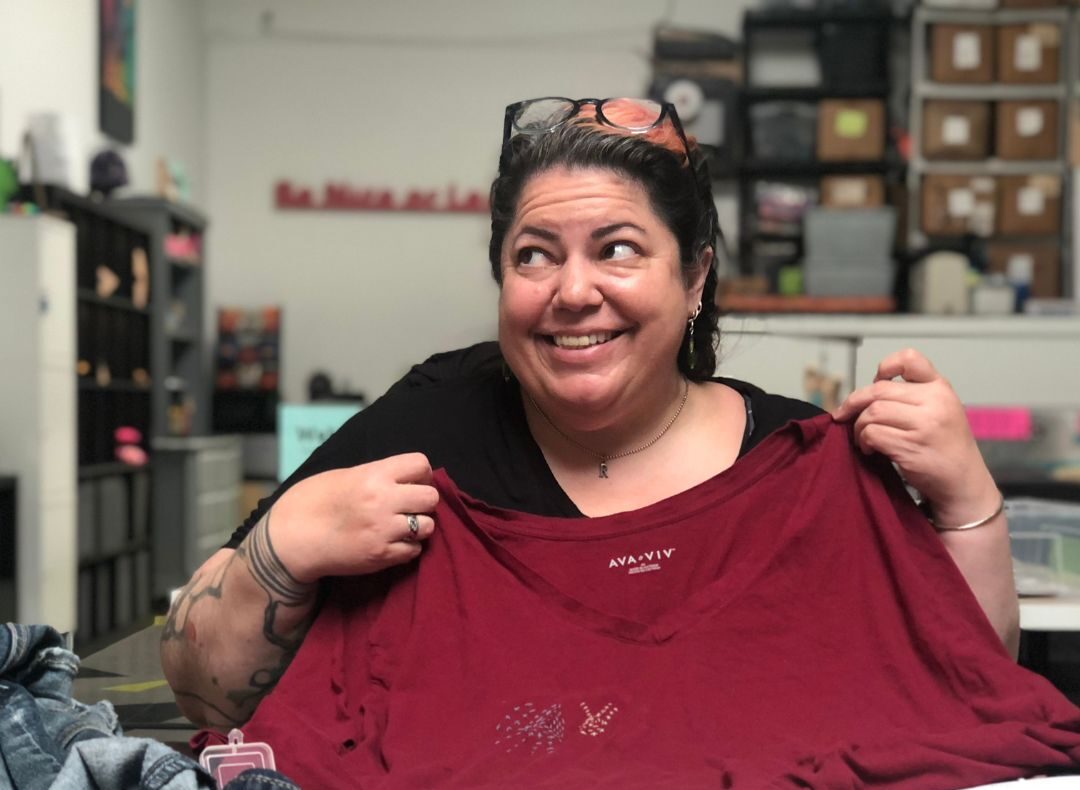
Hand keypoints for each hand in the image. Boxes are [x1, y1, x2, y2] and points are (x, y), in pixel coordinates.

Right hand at [269, 453, 438, 582]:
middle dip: (423, 501)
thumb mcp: (344, 475)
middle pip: (431, 497)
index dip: (421, 473)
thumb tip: (404, 478)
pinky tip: (392, 542)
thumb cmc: (312, 502)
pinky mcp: (381, 556)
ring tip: (402, 526)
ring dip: (419, 526)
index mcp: (373, 475)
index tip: (413, 481)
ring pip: (428, 526)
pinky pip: (415, 551)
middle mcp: (383, 501)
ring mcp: (384, 530)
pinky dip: (408, 547)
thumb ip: (376, 475)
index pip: (420, 464)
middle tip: (410, 506)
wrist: (291, 540)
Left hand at [831, 349, 998, 523]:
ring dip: (859, 427)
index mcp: (940, 388)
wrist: (964, 482)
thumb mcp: (940, 410)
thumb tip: (866, 392)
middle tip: (845, 415)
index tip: (875, 382)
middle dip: (854, 403)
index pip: (910, 359)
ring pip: (872, 412)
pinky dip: (864, 441)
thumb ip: (912, 395)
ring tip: (864, 438)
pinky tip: (871, 450)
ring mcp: (924, 424)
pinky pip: (872, 434)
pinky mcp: (912, 446)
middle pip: (878, 390)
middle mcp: (935, 402)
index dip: (886, 366)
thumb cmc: (945, 446)